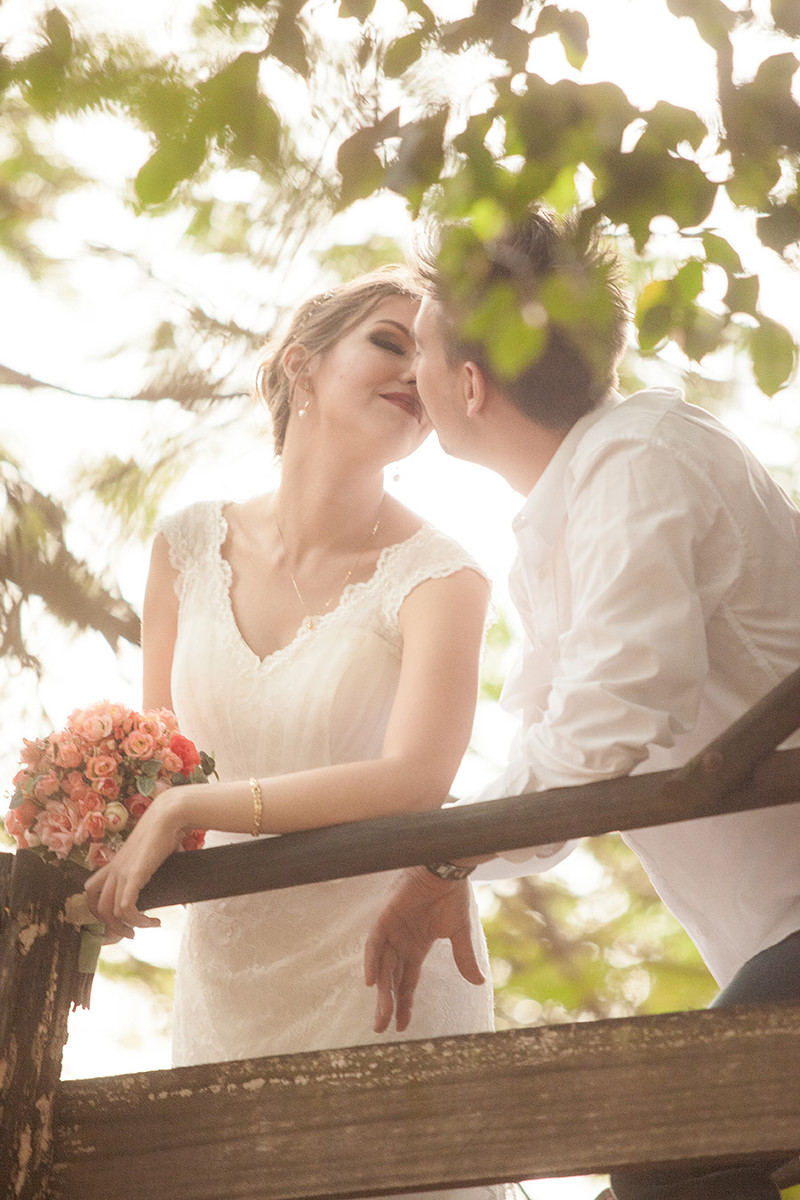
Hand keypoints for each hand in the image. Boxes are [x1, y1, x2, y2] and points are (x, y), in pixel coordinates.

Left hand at [83, 789, 185, 939]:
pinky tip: (155, 921)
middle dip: (110, 926)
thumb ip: (156, 870)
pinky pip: (126, 908)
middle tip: (129, 934)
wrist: (167, 816)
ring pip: (110, 912)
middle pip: (95, 906)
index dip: (99, 912)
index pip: (91, 892)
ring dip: (128, 927)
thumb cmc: (165, 831)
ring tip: (147, 927)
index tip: (119, 923)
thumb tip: (173, 887)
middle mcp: (113, 870)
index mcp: (114, 864)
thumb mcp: (153, 855)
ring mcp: (121, 872)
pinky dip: (139, 920)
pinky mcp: (134, 875)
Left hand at [364, 865, 485, 1033]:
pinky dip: (372, 961)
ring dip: (380, 991)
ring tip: (381, 1016)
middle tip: (381, 1029)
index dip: (404, 1004)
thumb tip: (479, 982)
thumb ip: (464, 958)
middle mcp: (401, 943)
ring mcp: (392, 931)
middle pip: (391, 980)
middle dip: (387, 1005)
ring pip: (382, 967)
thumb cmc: (452, 896)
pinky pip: (375, 942)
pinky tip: (371, 980)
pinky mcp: (385, 917)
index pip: (406, 982)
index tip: (402, 1026)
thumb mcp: (459, 932)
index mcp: (416, 948)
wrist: (447, 869)